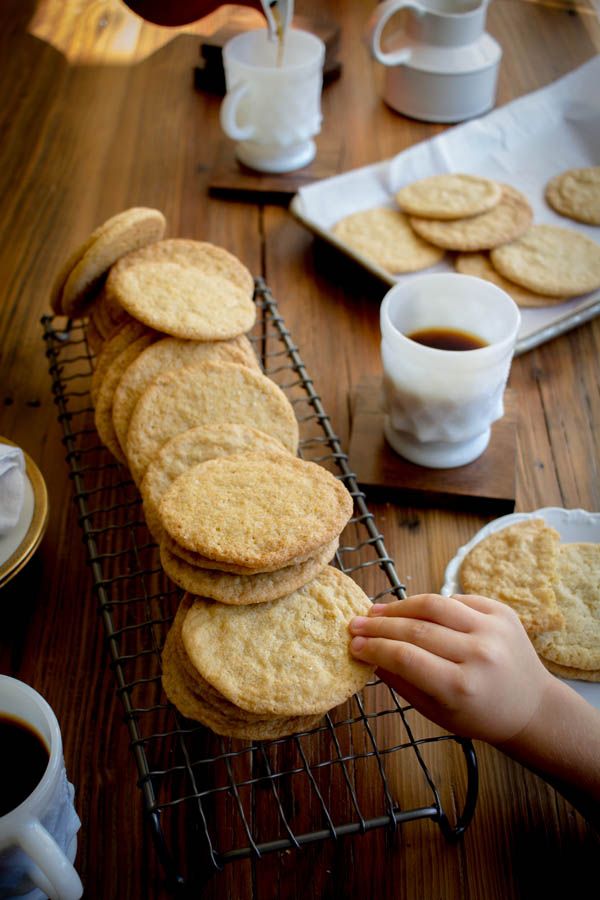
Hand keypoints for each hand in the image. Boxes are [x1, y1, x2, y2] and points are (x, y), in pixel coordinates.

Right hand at [349, 593, 555, 743]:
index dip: (374, 648)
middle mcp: (479, 654)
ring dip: (400, 606)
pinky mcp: (502, 612)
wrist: (531, 706)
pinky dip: (432, 604)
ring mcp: (493, 629)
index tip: (354, 644)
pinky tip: (414, 610)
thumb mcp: (436, 712)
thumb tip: (367, 655)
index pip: (405, 657)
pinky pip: (456, 600)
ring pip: (434, 604)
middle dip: (379, 625)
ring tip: (378, 610)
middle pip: (415, 629)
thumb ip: (401, 683)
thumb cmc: (479, 715)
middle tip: (355, 624)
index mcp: (461, 687)